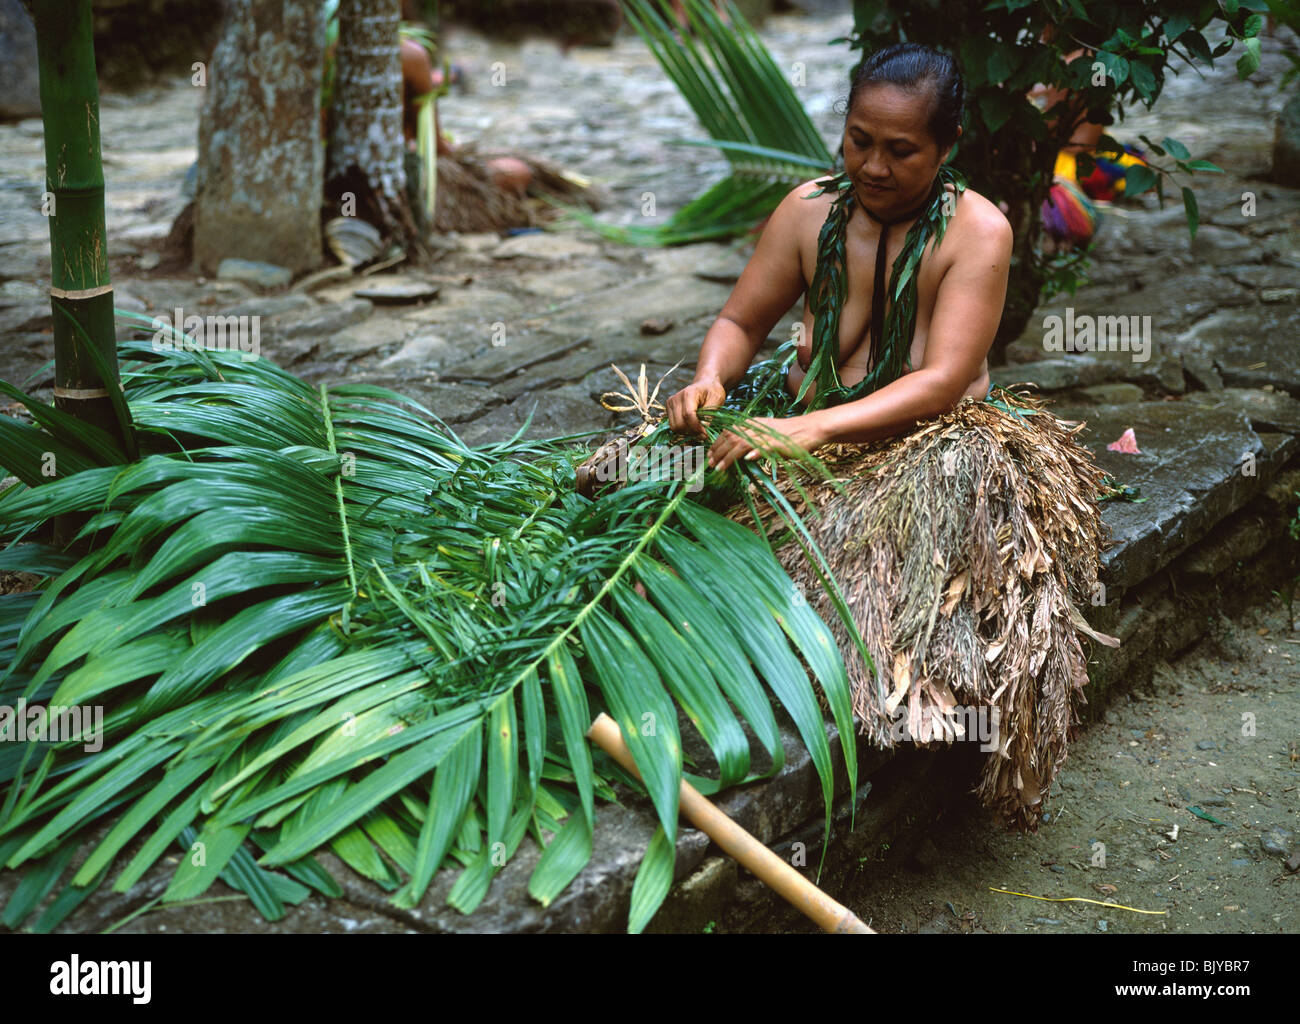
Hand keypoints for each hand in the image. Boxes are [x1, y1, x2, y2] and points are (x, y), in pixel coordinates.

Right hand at [666, 376, 726, 435]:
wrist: (705, 384)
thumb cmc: (712, 392)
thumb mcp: (717, 401)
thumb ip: (709, 416)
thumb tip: (703, 433)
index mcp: (688, 393)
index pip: (688, 415)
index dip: (696, 428)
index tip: (706, 435)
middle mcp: (676, 398)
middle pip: (679, 424)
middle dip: (692, 432)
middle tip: (703, 434)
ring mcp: (670, 404)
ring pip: (674, 427)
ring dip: (687, 432)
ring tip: (698, 430)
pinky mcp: (668, 409)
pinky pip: (673, 426)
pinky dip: (683, 430)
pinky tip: (692, 426)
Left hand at [707, 414, 826, 473]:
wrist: (810, 428)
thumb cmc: (790, 435)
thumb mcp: (767, 435)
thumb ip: (753, 441)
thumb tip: (741, 453)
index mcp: (753, 424)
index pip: (729, 431)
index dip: (717, 443)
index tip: (710, 454)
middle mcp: (757, 427)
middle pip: (731, 437)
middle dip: (718, 451)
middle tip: (710, 463)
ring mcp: (767, 435)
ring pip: (742, 443)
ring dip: (729, 456)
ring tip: (719, 467)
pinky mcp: (778, 442)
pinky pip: (763, 447)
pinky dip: (754, 452)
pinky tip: (746, 459)